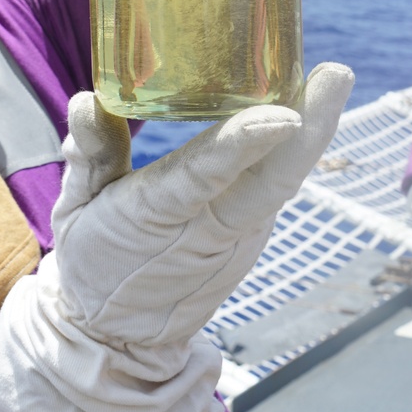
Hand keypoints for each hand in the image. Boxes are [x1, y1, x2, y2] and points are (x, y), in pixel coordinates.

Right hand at [51, 63, 354, 359]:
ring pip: (280, 183)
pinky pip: (274, 189)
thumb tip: (88, 101)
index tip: (283, 114)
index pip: (204, 176)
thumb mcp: (74, 211)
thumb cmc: (93, 262)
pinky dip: (293, 151)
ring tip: (329, 80)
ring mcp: (235, 238)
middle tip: (337, 74)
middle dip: (310, 128)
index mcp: (153, 217)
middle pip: (271, 181)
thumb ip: (89, 155)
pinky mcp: (247, 239)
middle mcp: (206, 230)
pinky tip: (307, 110)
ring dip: (311, 135)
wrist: (118, 337)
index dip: (243, 144)